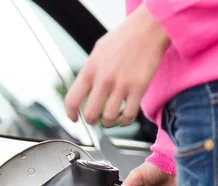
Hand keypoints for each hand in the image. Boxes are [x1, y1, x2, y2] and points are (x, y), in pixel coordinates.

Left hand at [64, 4, 169, 126]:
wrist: (147, 30)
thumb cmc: (124, 38)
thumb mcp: (98, 51)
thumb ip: (90, 70)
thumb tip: (85, 88)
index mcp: (90, 69)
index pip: (72, 99)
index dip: (70, 114)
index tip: (74, 118)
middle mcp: (104, 79)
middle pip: (91, 114)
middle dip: (92, 121)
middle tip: (95, 120)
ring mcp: (121, 85)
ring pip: (109, 118)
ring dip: (109, 123)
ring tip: (111, 120)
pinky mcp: (138, 89)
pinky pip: (129, 115)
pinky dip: (125, 121)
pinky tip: (125, 118)